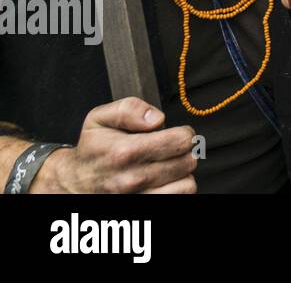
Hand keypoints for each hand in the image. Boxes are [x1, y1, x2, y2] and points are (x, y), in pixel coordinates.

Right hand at [37, 97, 196, 193]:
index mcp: (125, 152)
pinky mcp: (144, 210)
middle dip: (184, 152)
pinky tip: (165, 180)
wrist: (74, 182)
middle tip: (170, 150)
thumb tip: (157, 118)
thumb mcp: (100, 118)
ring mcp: (139, 198)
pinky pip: (179, 198)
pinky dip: (177, 188)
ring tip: (167, 165)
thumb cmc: (92, 149)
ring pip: (187, 184)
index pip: (180, 141)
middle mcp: (133, 179)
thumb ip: (130, 109)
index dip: (184, 133)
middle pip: (187, 162)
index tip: (175, 134)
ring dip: (181, 173)